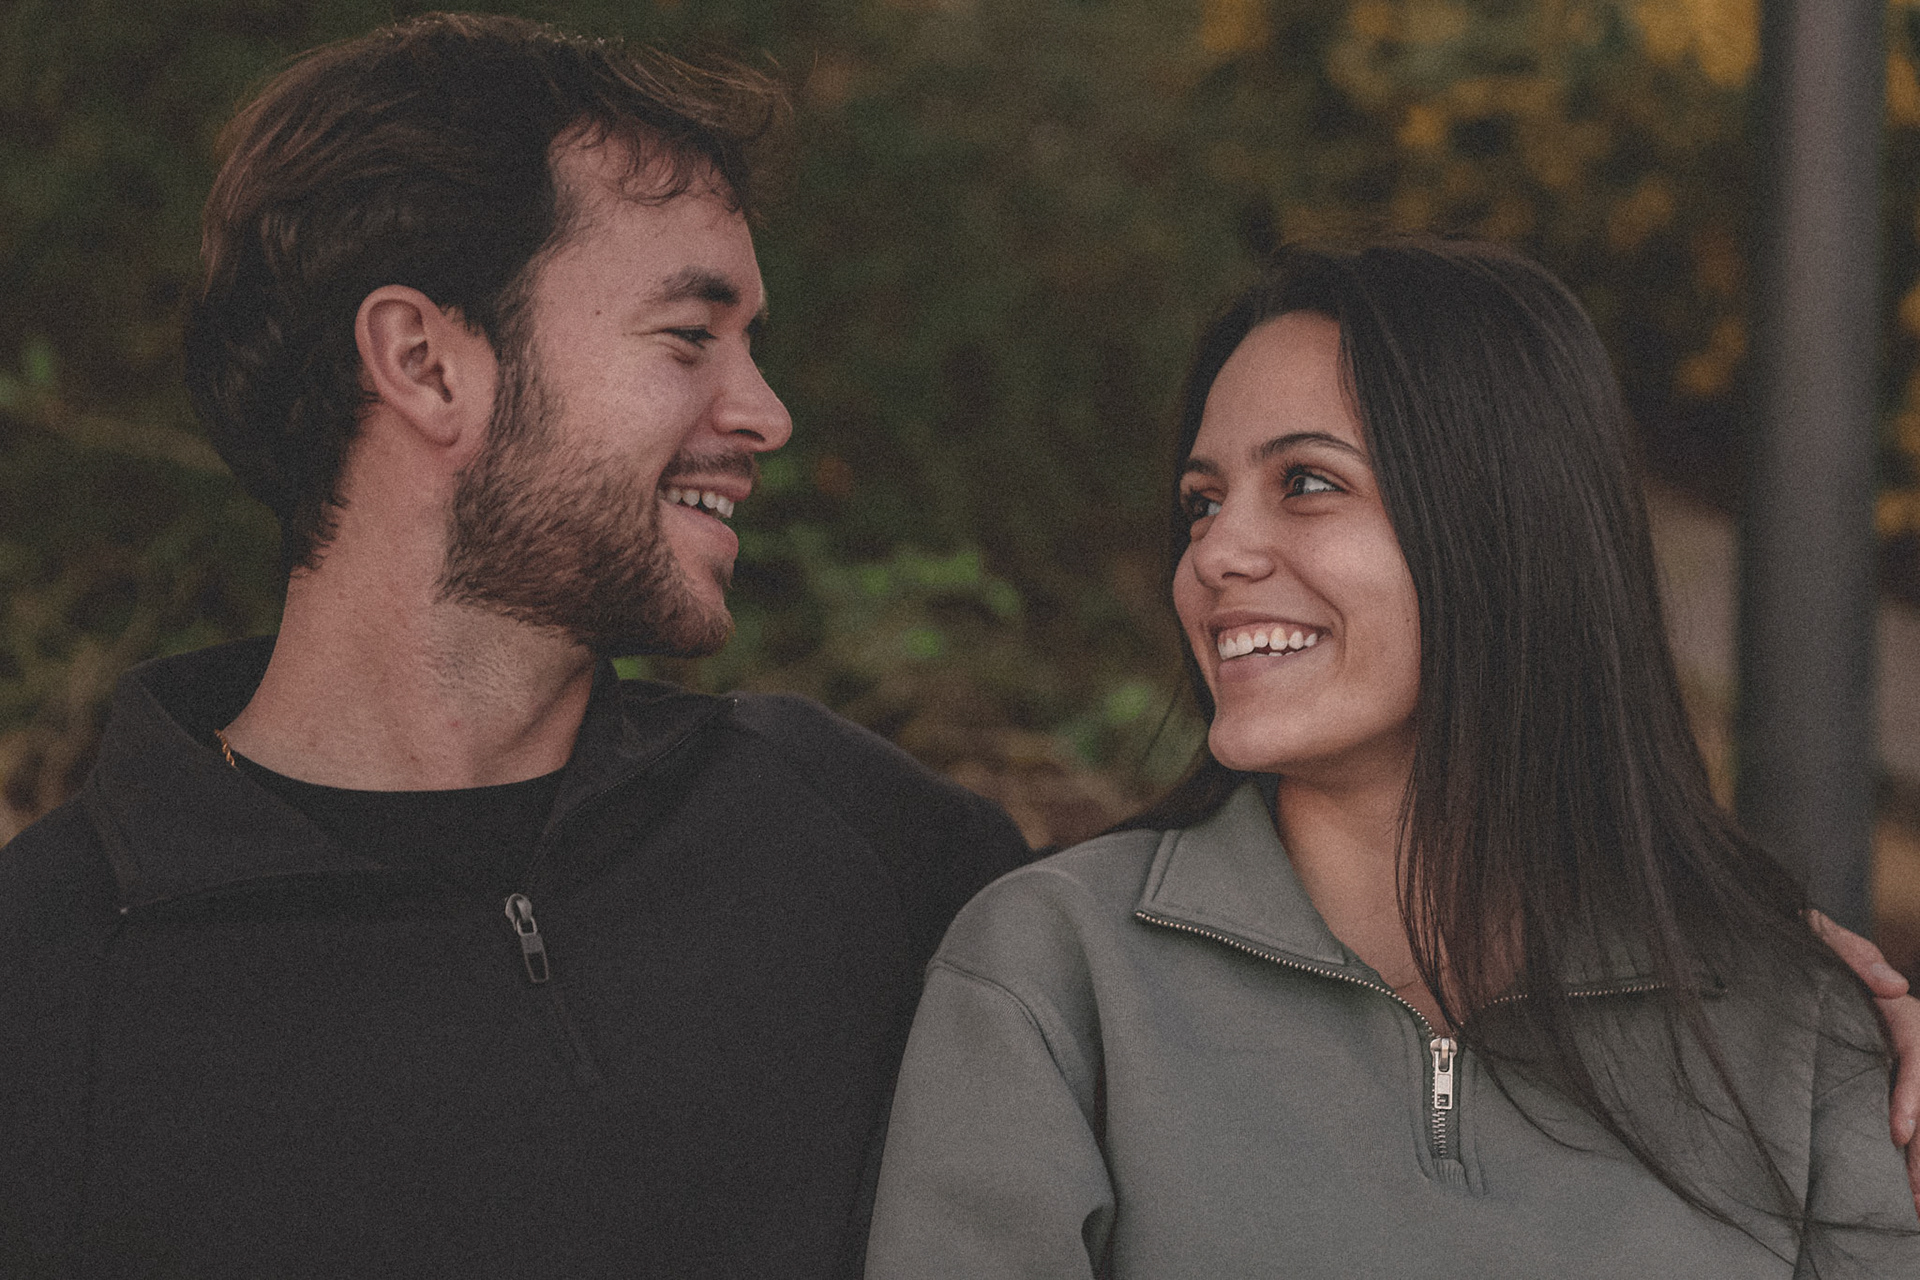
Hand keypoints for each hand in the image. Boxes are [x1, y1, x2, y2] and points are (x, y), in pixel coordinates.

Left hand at [1809, 910, 1919, 1213]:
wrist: (1778, 950)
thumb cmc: (1802, 944)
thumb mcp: (1822, 937)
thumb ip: (1853, 953)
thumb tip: (1894, 987)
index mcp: (1894, 1011)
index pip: (1914, 1053)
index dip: (1914, 1094)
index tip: (1899, 1133)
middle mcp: (1900, 1039)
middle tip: (1915, 1195)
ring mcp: (1889, 1065)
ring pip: (1917, 1119)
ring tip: (1913, 1208)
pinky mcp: (1874, 1082)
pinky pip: (1901, 1124)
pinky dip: (1907, 1159)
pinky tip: (1906, 1196)